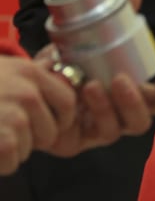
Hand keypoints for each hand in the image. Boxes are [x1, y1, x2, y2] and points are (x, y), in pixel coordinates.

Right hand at [0, 57, 73, 173]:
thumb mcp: (5, 70)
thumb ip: (33, 77)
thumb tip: (66, 83)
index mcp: (30, 74)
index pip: (68, 102)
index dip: (60, 119)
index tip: (47, 125)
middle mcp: (26, 93)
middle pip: (50, 131)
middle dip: (31, 139)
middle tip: (6, 133)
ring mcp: (13, 117)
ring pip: (29, 149)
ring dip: (12, 151)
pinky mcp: (3, 140)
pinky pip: (12, 162)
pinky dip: (0, 163)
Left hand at [41, 0, 154, 155]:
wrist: (36, 82)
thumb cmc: (70, 63)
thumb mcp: (89, 40)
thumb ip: (113, 19)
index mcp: (134, 94)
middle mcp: (121, 115)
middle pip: (144, 121)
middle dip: (136, 101)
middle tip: (120, 79)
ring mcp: (101, 130)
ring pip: (120, 128)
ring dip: (109, 107)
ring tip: (91, 84)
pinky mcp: (79, 141)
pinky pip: (91, 133)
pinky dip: (89, 113)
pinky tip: (78, 95)